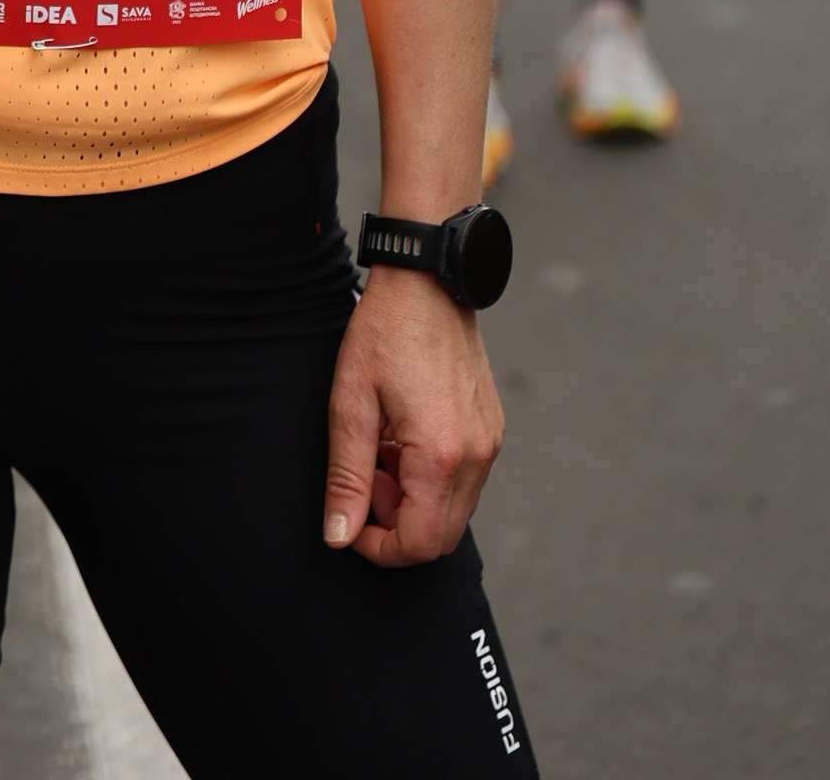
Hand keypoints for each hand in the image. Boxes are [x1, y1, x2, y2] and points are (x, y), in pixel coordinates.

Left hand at [323, 272, 502, 566]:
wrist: (425, 281)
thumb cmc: (383, 334)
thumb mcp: (350, 404)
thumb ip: (346, 478)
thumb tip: (338, 536)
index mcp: (441, 455)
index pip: (419, 545)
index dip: (379, 549)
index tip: (350, 523)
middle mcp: (476, 456)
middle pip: (441, 536)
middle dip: (396, 525)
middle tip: (365, 479)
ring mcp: (489, 441)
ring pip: (453, 509)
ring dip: (412, 500)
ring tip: (380, 449)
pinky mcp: (490, 428)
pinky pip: (464, 479)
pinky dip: (430, 477)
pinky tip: (402, 437)